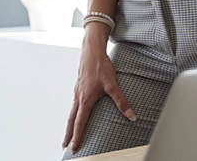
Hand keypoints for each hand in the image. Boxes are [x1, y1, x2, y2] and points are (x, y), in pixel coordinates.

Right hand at [64, 32, 135, 151]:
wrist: (91, 50)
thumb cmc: (100, 66)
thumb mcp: (113, 85)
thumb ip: (122, 101)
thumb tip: (131, 116)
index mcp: (85, 99)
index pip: (79, 122)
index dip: (77, 136)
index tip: (74, 147)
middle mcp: (78, 97)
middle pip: (71, 120)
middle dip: (68, 134)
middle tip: (65, 146)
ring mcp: (77, 92)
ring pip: (72, 112)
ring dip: (70, 124)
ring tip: (69, 134)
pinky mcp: (79, 87)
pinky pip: (74, 104)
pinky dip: (73, 114)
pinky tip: (77, 114)